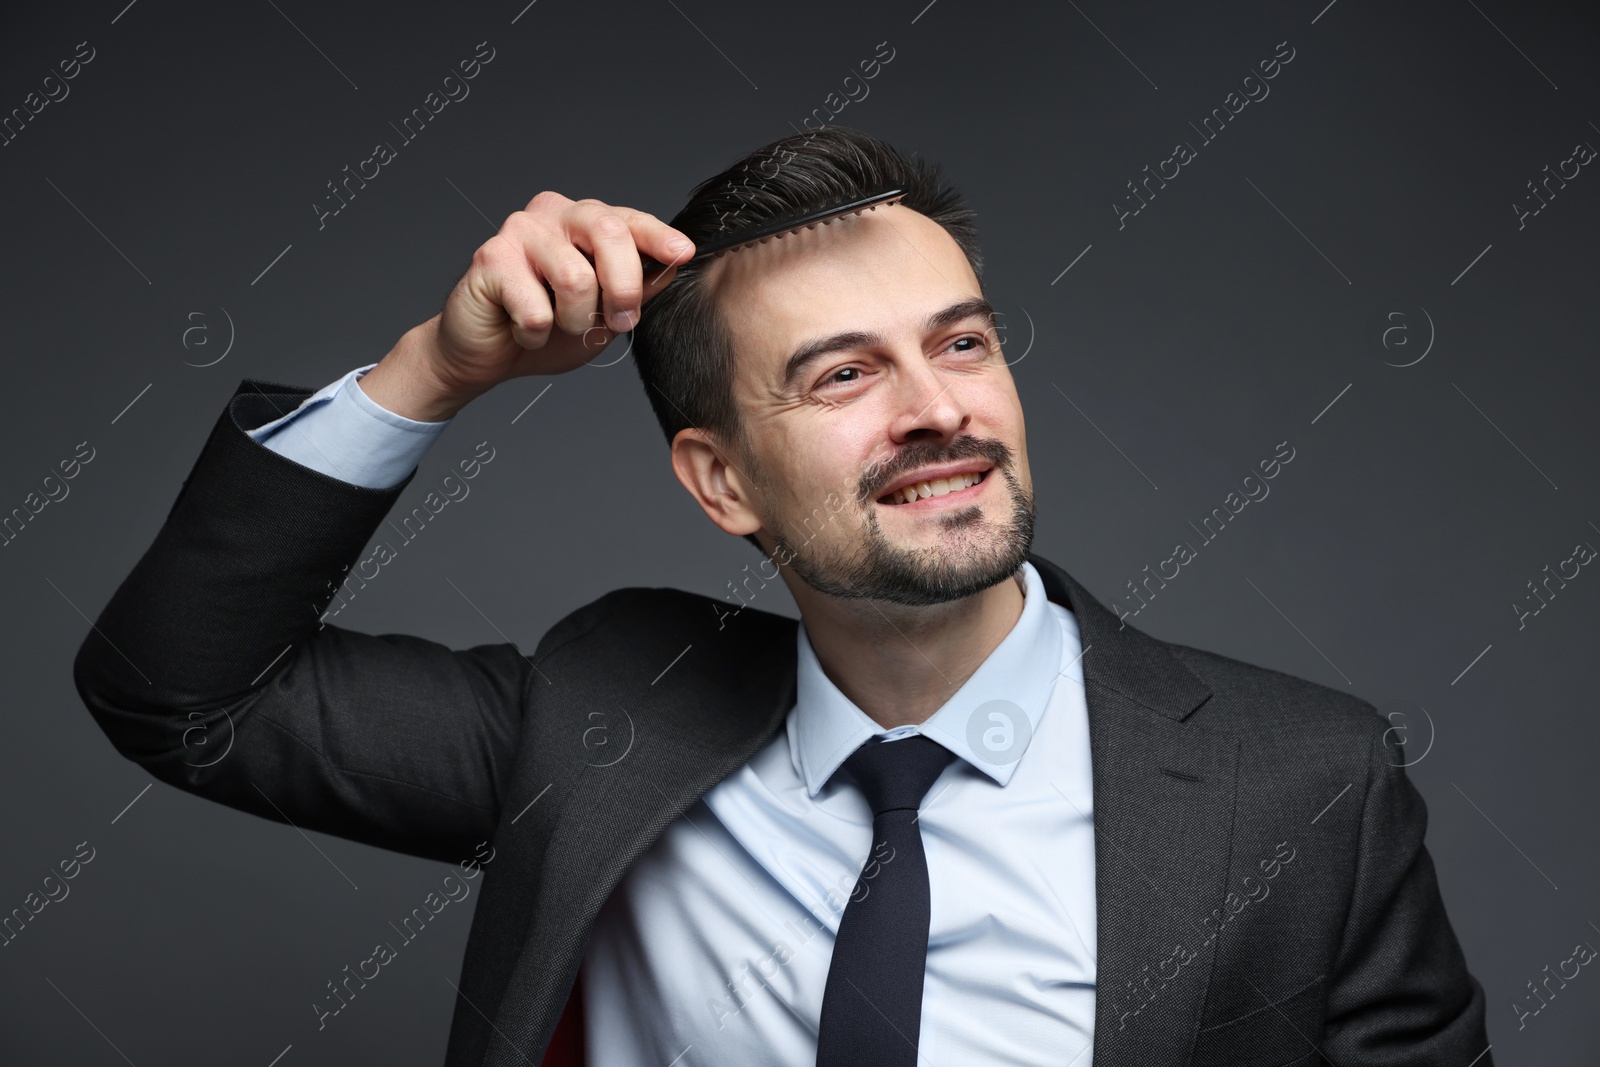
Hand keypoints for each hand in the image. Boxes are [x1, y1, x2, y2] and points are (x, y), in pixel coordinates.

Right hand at [364, 191, 693, 419]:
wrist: (486, 356)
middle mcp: (554, 214)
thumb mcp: (604, 315)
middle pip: (609, 232)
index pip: (629, 220)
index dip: (658, 236)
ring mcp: (520, 231)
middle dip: (623, 287)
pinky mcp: (491, 258)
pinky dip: (536, 334)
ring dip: (574, 321)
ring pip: (575, 278)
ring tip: (556, 327)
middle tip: (618, 321)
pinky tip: (523, 330)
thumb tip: (669, 267)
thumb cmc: (547, 329)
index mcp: (585, 222)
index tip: (682, 252)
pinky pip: (537, 308)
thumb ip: (635, 289)